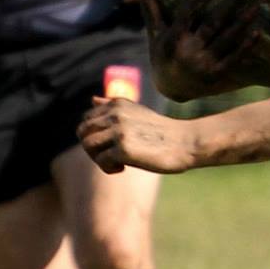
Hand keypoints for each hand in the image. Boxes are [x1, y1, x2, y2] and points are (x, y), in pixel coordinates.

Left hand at [77, 97, 199, 174]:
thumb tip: (92, 100)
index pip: (86, 119)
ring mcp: (118, 130)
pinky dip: (109, 168)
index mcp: (117, 103)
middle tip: (110, 157)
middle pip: (82, 132)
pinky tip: (124, 168)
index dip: (94, 136)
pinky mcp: (123, 148)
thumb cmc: (162, 132)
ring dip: (99, 158)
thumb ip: (113, 108)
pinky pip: (101, 161)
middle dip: (92, 148)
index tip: (111, 144)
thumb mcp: (137, 113)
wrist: (187, 143)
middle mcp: (115, 113)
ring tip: (117, 162)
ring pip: (88, 145)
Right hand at [133, 0, 258, 100]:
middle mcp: (187, 51)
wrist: (170, 89)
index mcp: (172, 38)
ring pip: (226, 40)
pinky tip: (257, 31)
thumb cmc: (162, 53)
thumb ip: (149, 4)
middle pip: (212, 24)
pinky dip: (245, 46)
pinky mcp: (216, 74)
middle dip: (229, 6)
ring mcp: (203, 64)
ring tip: (256, 6)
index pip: (188, 12)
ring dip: (242, 23)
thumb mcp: (154, 31)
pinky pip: (233, 58)